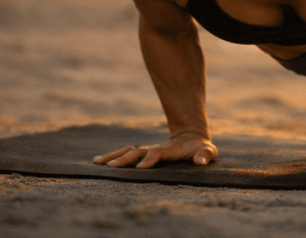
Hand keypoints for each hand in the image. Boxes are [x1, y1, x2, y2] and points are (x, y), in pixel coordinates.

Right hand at [93, 132, 216, 168]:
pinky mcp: (143, 154)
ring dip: (113, 156)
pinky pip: (126, 154)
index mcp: (170, 150)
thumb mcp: (208, 151)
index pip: (157, 153)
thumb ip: (205, 155)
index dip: (149, 159)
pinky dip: (113, 157)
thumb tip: (200, 161)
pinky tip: (99, 162)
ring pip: (128, 151)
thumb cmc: (201, 148)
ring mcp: (148, 150)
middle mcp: (155, 149)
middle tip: (110, 166)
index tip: (140, 168)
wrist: (192, 137)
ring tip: (97, 162)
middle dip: (124, 158)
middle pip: (136, 151)